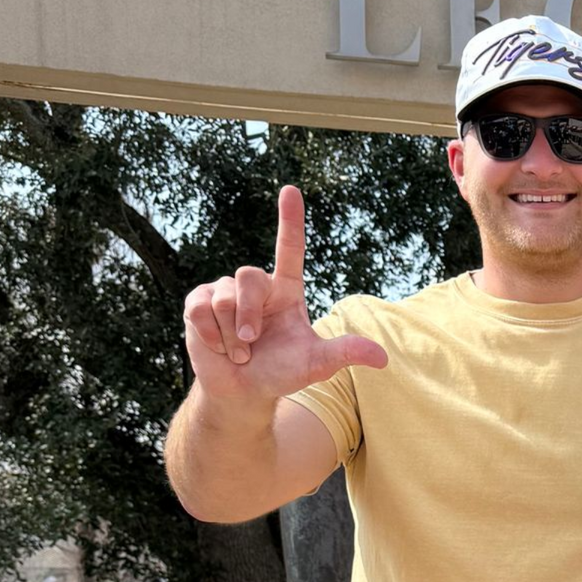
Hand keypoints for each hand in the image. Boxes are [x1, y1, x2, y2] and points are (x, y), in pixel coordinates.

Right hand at [181, 186, 386, 405]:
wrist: (244, 391)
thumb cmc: (282, 372)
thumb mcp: (316, 364)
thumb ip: (345, 354)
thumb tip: (383, 357)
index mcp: (285, 290)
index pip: (290, 249)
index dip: (290, 221)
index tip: (291, 190)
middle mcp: (256, 286)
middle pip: (247, 277)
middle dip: (247, 317)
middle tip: (250, 343)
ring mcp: (224, 291)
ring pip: (223, 298)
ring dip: (231, 335)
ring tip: (238, 351)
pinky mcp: (198, 302)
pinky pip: (200, 309)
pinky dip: (210, 335)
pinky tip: (217, 346)